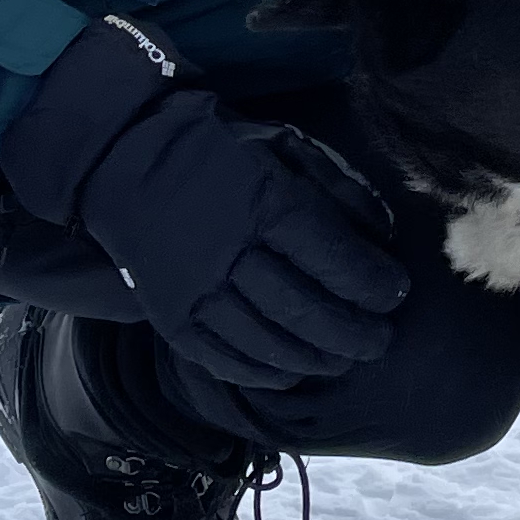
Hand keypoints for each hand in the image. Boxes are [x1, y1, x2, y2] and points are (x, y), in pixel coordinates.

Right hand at [77, 95, 408, 393]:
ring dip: (317, 359)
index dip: (373, 284)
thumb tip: (382, 237)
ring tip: (345, 359)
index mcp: (263, 203)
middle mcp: (229, 253)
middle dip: (354, 333)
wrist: (123, 158)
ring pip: (268, 343)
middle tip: (381, 339)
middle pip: (305, 311)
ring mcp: (195, 291)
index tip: (396, 293)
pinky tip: (292, 371)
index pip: (333, 260)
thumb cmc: (217, 149)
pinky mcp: (170, 317)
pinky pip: (224, 360)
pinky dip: (265, 372)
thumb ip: (336, 189)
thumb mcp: (284, 146)